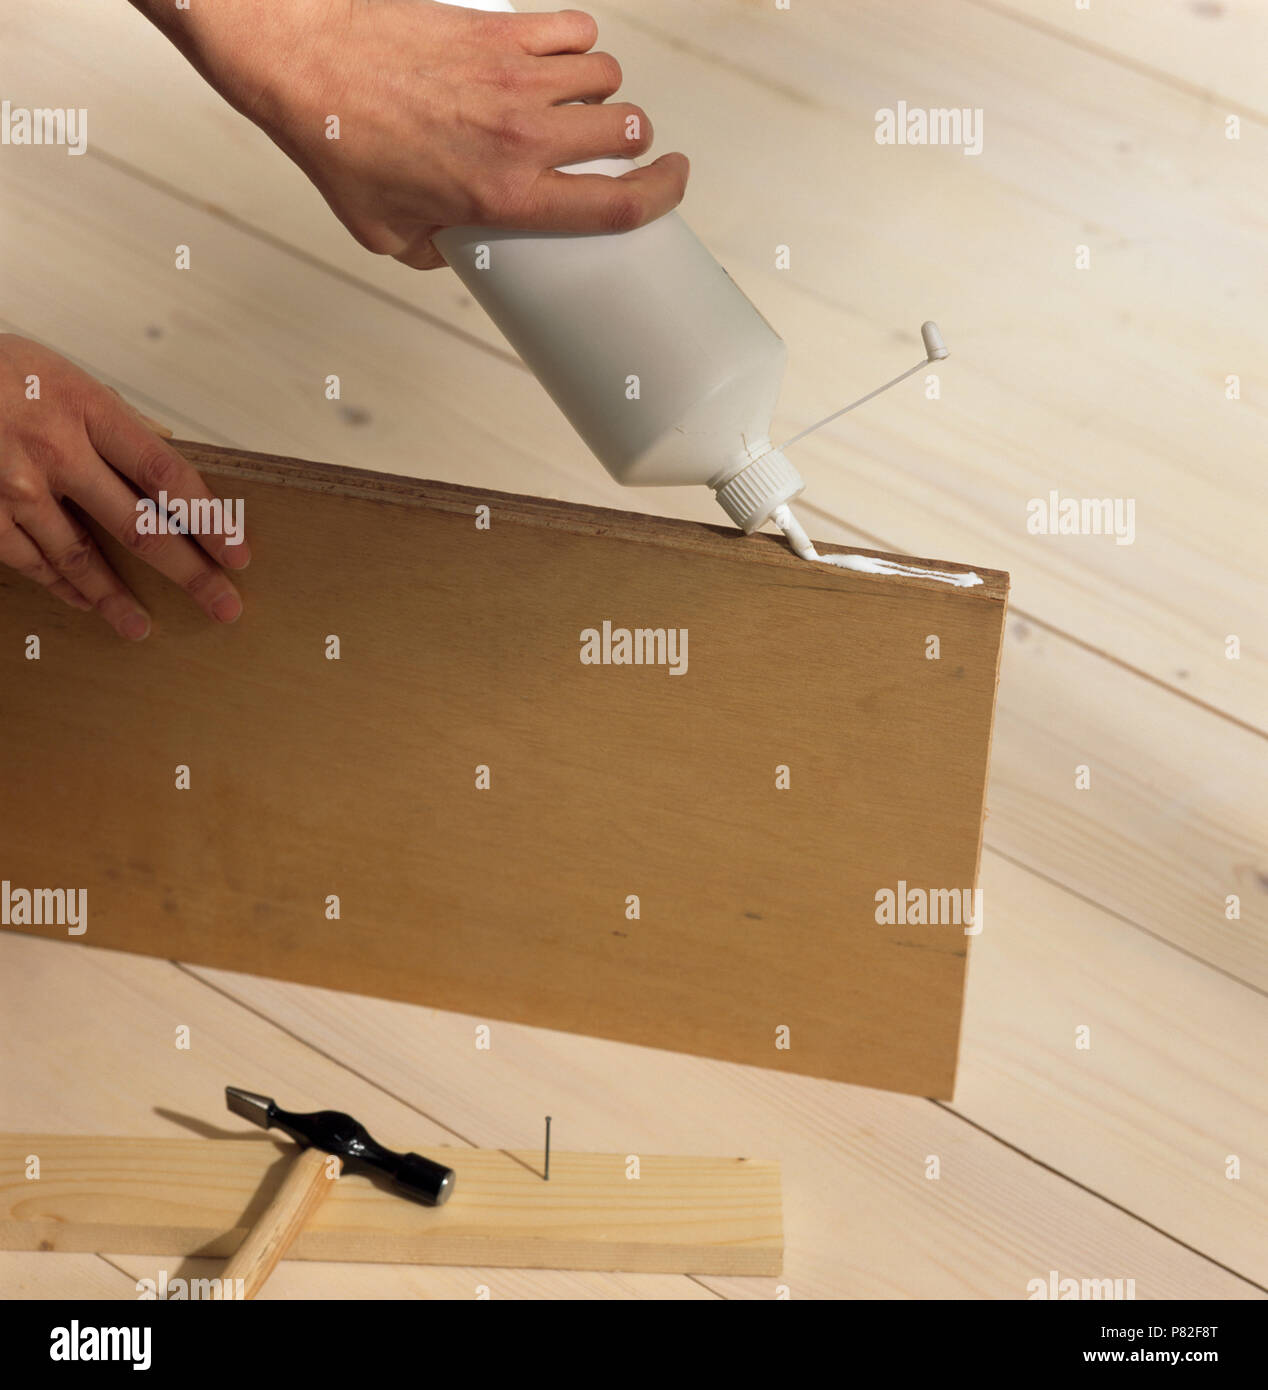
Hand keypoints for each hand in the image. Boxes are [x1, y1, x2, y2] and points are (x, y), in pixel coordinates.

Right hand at [0, 336, 249, 638]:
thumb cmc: (2, 373)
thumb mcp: (65, 376)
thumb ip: (115, 421)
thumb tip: (168, 458)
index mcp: (87, 407)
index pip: (166, 474)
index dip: (208, 519)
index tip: (238, 554)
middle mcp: (55, 449)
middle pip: (138, 526)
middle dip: (189, 573)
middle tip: (222, 606)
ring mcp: (15, 485)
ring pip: (80, 557)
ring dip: (116, 599)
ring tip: (143, 628)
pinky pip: (31, 560)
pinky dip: (61, 585)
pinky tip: (86, 603)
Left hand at [141, 0, 688, 267]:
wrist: (304, 60)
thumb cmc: (338, 146)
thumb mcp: (386, 234)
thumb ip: (436, 252)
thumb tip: (459, 252)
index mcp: (505, 197)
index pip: (616, 204)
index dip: (662, 196)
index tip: (672, 184)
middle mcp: (522, 136)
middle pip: (626, 133)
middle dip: (632, 143)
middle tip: (616, 148)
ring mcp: (515, 75)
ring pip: (606, 76)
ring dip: (604, 93)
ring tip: (577, 103)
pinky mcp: (498, 29)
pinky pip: (575, 27)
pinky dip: (578, 42)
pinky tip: (559, 56)